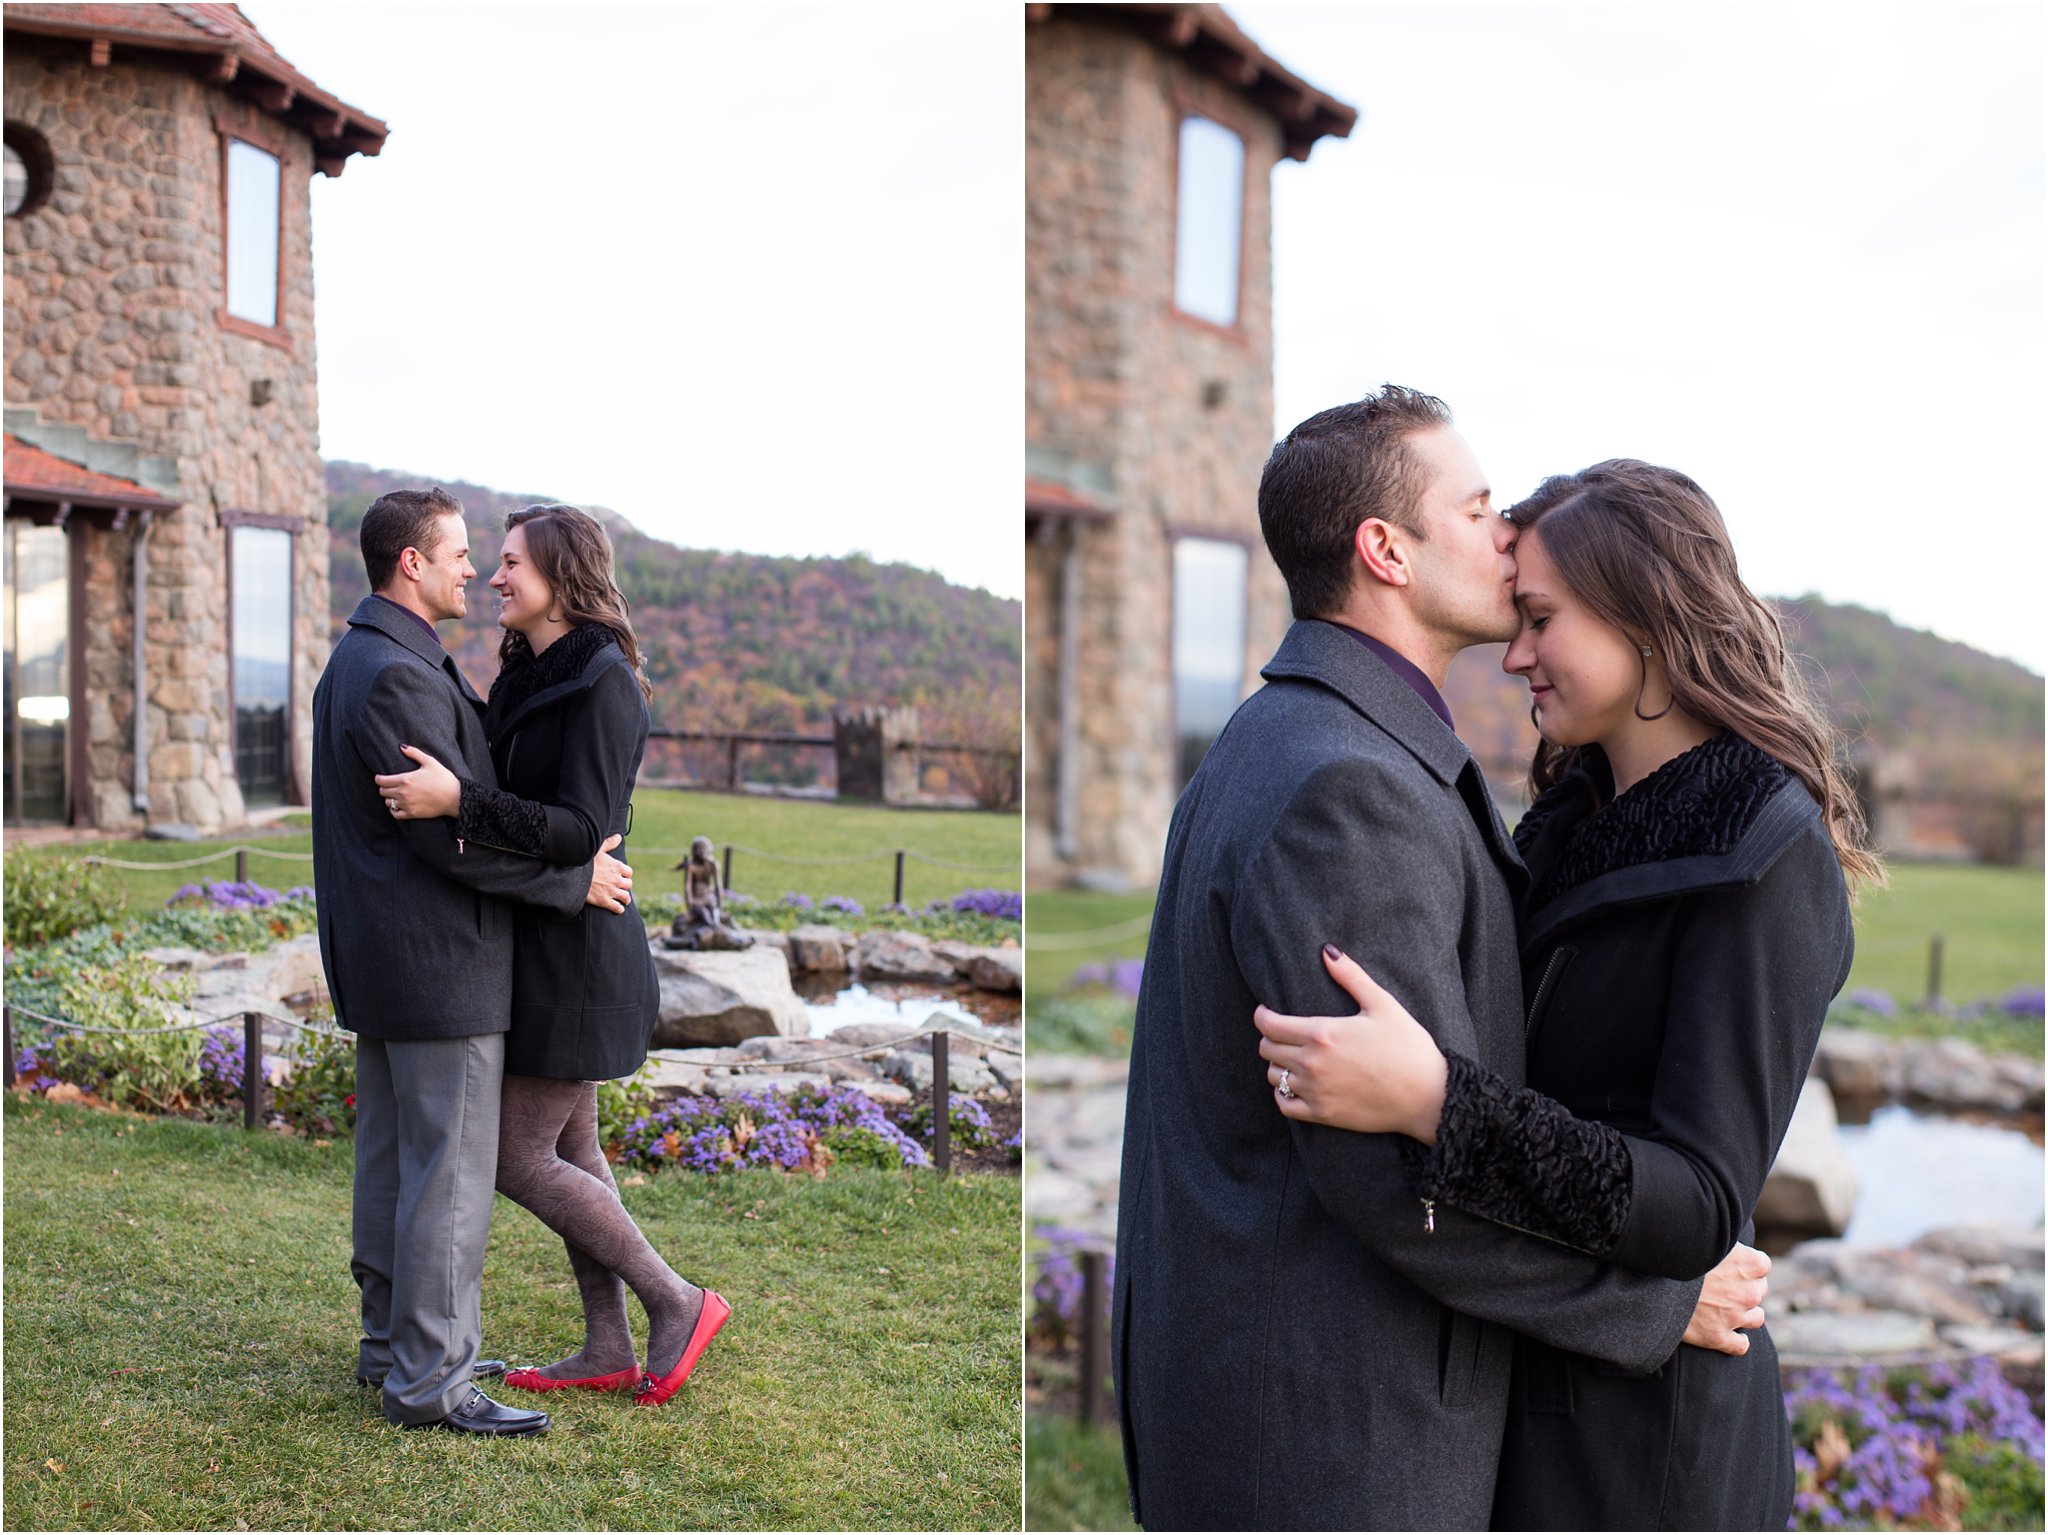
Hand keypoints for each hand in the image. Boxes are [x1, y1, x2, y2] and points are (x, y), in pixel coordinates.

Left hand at [372, 744, 460, 819]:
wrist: (455, 797)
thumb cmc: (443, 778)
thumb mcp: (430, 762)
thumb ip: (414, 753)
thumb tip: (402, 746)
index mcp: (405, 779)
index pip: (381, 781)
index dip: (378, 778)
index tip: (380, 778)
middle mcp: (403, 792)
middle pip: (382, 791)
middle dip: (384, 788)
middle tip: (390, 786)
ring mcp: (406, 804)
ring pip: (387, 802)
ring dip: (389, 798)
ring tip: (395, 795)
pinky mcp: (411, 814)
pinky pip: (395, 814)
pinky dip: (394, 810)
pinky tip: (398, 806)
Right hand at [587, 834, 631, 912]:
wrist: (573, 876)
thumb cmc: (584, 862)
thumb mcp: (598, 849)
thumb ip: (609, 843)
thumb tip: (619, 837)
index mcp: (617, 867)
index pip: (629, 873)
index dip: (625, 875)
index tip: (622, 876)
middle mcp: (617, 879)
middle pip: (628, 885)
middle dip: (625, 886)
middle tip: (620, 888)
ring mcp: (612, 891)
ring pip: (626, 897)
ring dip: (625, 899)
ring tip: (623, 900)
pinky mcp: (605, 901)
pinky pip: (617, 908)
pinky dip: (619, 909)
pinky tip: (618, 909)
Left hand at [1253, 944, 1448, 1142]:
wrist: (1428, 1096)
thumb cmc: (1408, 1047)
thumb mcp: (1382, 1005)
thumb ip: (1351, 976)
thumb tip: (1327, 950)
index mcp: (1322, 1033)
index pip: (1269, 1025)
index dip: (1262, 1017)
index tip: (1265, 1013)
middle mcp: (1312, 1062)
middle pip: (1267, 1050)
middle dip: (1269, 1038)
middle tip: (1282, 1034)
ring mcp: (1315, 1090)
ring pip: (1274, 1076)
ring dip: (1278, 1065)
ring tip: (1292, 1058)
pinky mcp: (1322, 1114)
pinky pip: (1284, 1104)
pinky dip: (1283, 1094)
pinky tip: (1295, 1086)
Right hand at [1683, 1242, 1769, 1355]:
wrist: (1648, 1281)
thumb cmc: (1674, 1252)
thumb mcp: (1703, 1235)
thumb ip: (1721, 1237)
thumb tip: (1723, 1233)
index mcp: (1747, 1264)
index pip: (1763, 1265)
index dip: (1747, 1264)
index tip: (1732, 1264)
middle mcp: (1747, 1292)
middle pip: (1759, 1290)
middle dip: (1745, 1287)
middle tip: (1722, 1283)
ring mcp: (1734, 1317)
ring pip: (1756, 1318)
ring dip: (1744, 1313)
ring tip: (1723, 1306)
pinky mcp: (1717, 1337)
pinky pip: (1740, 1345)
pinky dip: (1736, 1341)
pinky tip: (1726, 1332)